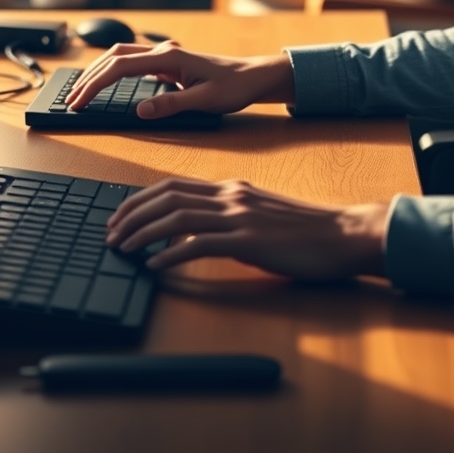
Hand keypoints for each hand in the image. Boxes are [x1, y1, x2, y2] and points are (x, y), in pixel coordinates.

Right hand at [66, 43, 295, 117]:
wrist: (253, 76)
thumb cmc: (234, 87)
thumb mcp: (205, 100)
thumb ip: (171, 104)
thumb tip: (141, 110)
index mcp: (169, 58)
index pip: (120, 68)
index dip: (95, 84)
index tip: (79, 101)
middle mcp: (163, 52)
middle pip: (113, 57)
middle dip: (89, 77)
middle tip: (72, 99)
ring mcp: (165, 55)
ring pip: (120, 56)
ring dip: (98, 71)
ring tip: (81, 91)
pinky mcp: (168, 62)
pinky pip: (132, 62)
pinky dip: (113, 71)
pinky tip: (107, 83)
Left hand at [106, 177, 389, 278]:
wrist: (342, 234)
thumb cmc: (304, 230)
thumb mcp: (259, 214)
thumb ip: (228, 216)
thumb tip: (193, 232)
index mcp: (231, 188)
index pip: (173, 186)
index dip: (141, 200)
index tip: (120, 215)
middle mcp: (230, 195)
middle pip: (167, 197)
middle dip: (132, 214)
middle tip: (111, 232)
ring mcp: (239, 217)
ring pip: (177, 217)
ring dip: (143, 233)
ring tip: (122, 248)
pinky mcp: (249, 241)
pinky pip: (200, 245)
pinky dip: (171, 254)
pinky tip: (155, 266)